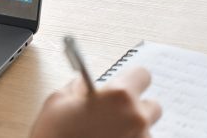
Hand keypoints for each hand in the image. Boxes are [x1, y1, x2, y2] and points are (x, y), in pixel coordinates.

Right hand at [29, 67, 161, 137]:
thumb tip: (85, 85)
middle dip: (135, 107)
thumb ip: (78, 87)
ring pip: (145, 129)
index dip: (131, 79)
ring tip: (105, 134)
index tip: (122, 83)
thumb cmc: (55, 135)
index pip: (142, 75)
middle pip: (152, 106)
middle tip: (112, 112)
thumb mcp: (58, 101)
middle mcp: (136, 118)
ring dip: (131, 129)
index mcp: (119, 97)